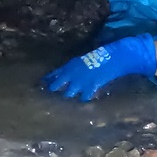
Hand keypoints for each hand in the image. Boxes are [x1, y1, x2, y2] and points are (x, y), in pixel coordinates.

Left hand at [41, 34, 156, 99]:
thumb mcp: (85, 58)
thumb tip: (69, 74)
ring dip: (69, 96)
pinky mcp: (90, 88)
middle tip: (51, 96)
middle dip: (54, 90)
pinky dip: (84, 99)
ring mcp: (80, 82)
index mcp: (70, 64)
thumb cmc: (101, 54)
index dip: (49, 79)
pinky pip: (83, 98)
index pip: (54, 74)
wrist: (113, 57)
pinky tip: (85, 101)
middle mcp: (72, 74)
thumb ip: (76, 67)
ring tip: (66, 102)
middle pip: (56, 86)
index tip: (43, 84)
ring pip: (68, 94)